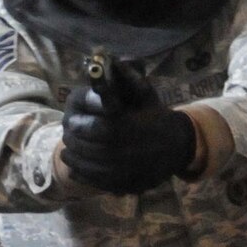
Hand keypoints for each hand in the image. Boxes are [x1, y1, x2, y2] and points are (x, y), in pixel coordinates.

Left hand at [60, 61, 196, 194]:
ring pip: (90, 167)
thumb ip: (127, 78)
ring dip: (75, 159)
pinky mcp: (123, 186)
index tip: (71, 123)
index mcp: (129, 128)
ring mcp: (125, 172)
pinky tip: (75, 168)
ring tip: (67, 151)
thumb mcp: (145, 94)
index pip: (96, 129)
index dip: (80, 126)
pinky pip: (96, 182)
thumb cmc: (157, 117)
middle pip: (89, 149)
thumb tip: (111, 60)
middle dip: (74, 142)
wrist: (179, 146)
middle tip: (67, 136)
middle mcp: (126, 152)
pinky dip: (82, 175)